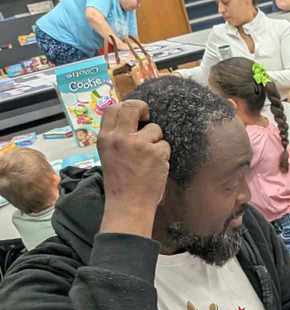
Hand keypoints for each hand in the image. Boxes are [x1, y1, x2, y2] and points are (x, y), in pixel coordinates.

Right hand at [97, 100, 168, 237]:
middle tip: (148, 118)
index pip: (112, 108)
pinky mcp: (155, 152)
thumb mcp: (109, 155)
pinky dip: (164, 155)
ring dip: (156, 141)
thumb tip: (132, 120)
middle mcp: (120, 138)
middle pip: (133, 107)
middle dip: (143, 109)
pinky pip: (165, 145)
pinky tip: (155, 167)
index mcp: (105, 138)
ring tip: (149, 158)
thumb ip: (117, 137)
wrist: (128, 204)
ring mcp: (138, 144)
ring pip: (155, 129)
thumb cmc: (120, 182)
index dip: (126, 105)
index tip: (135, 113)